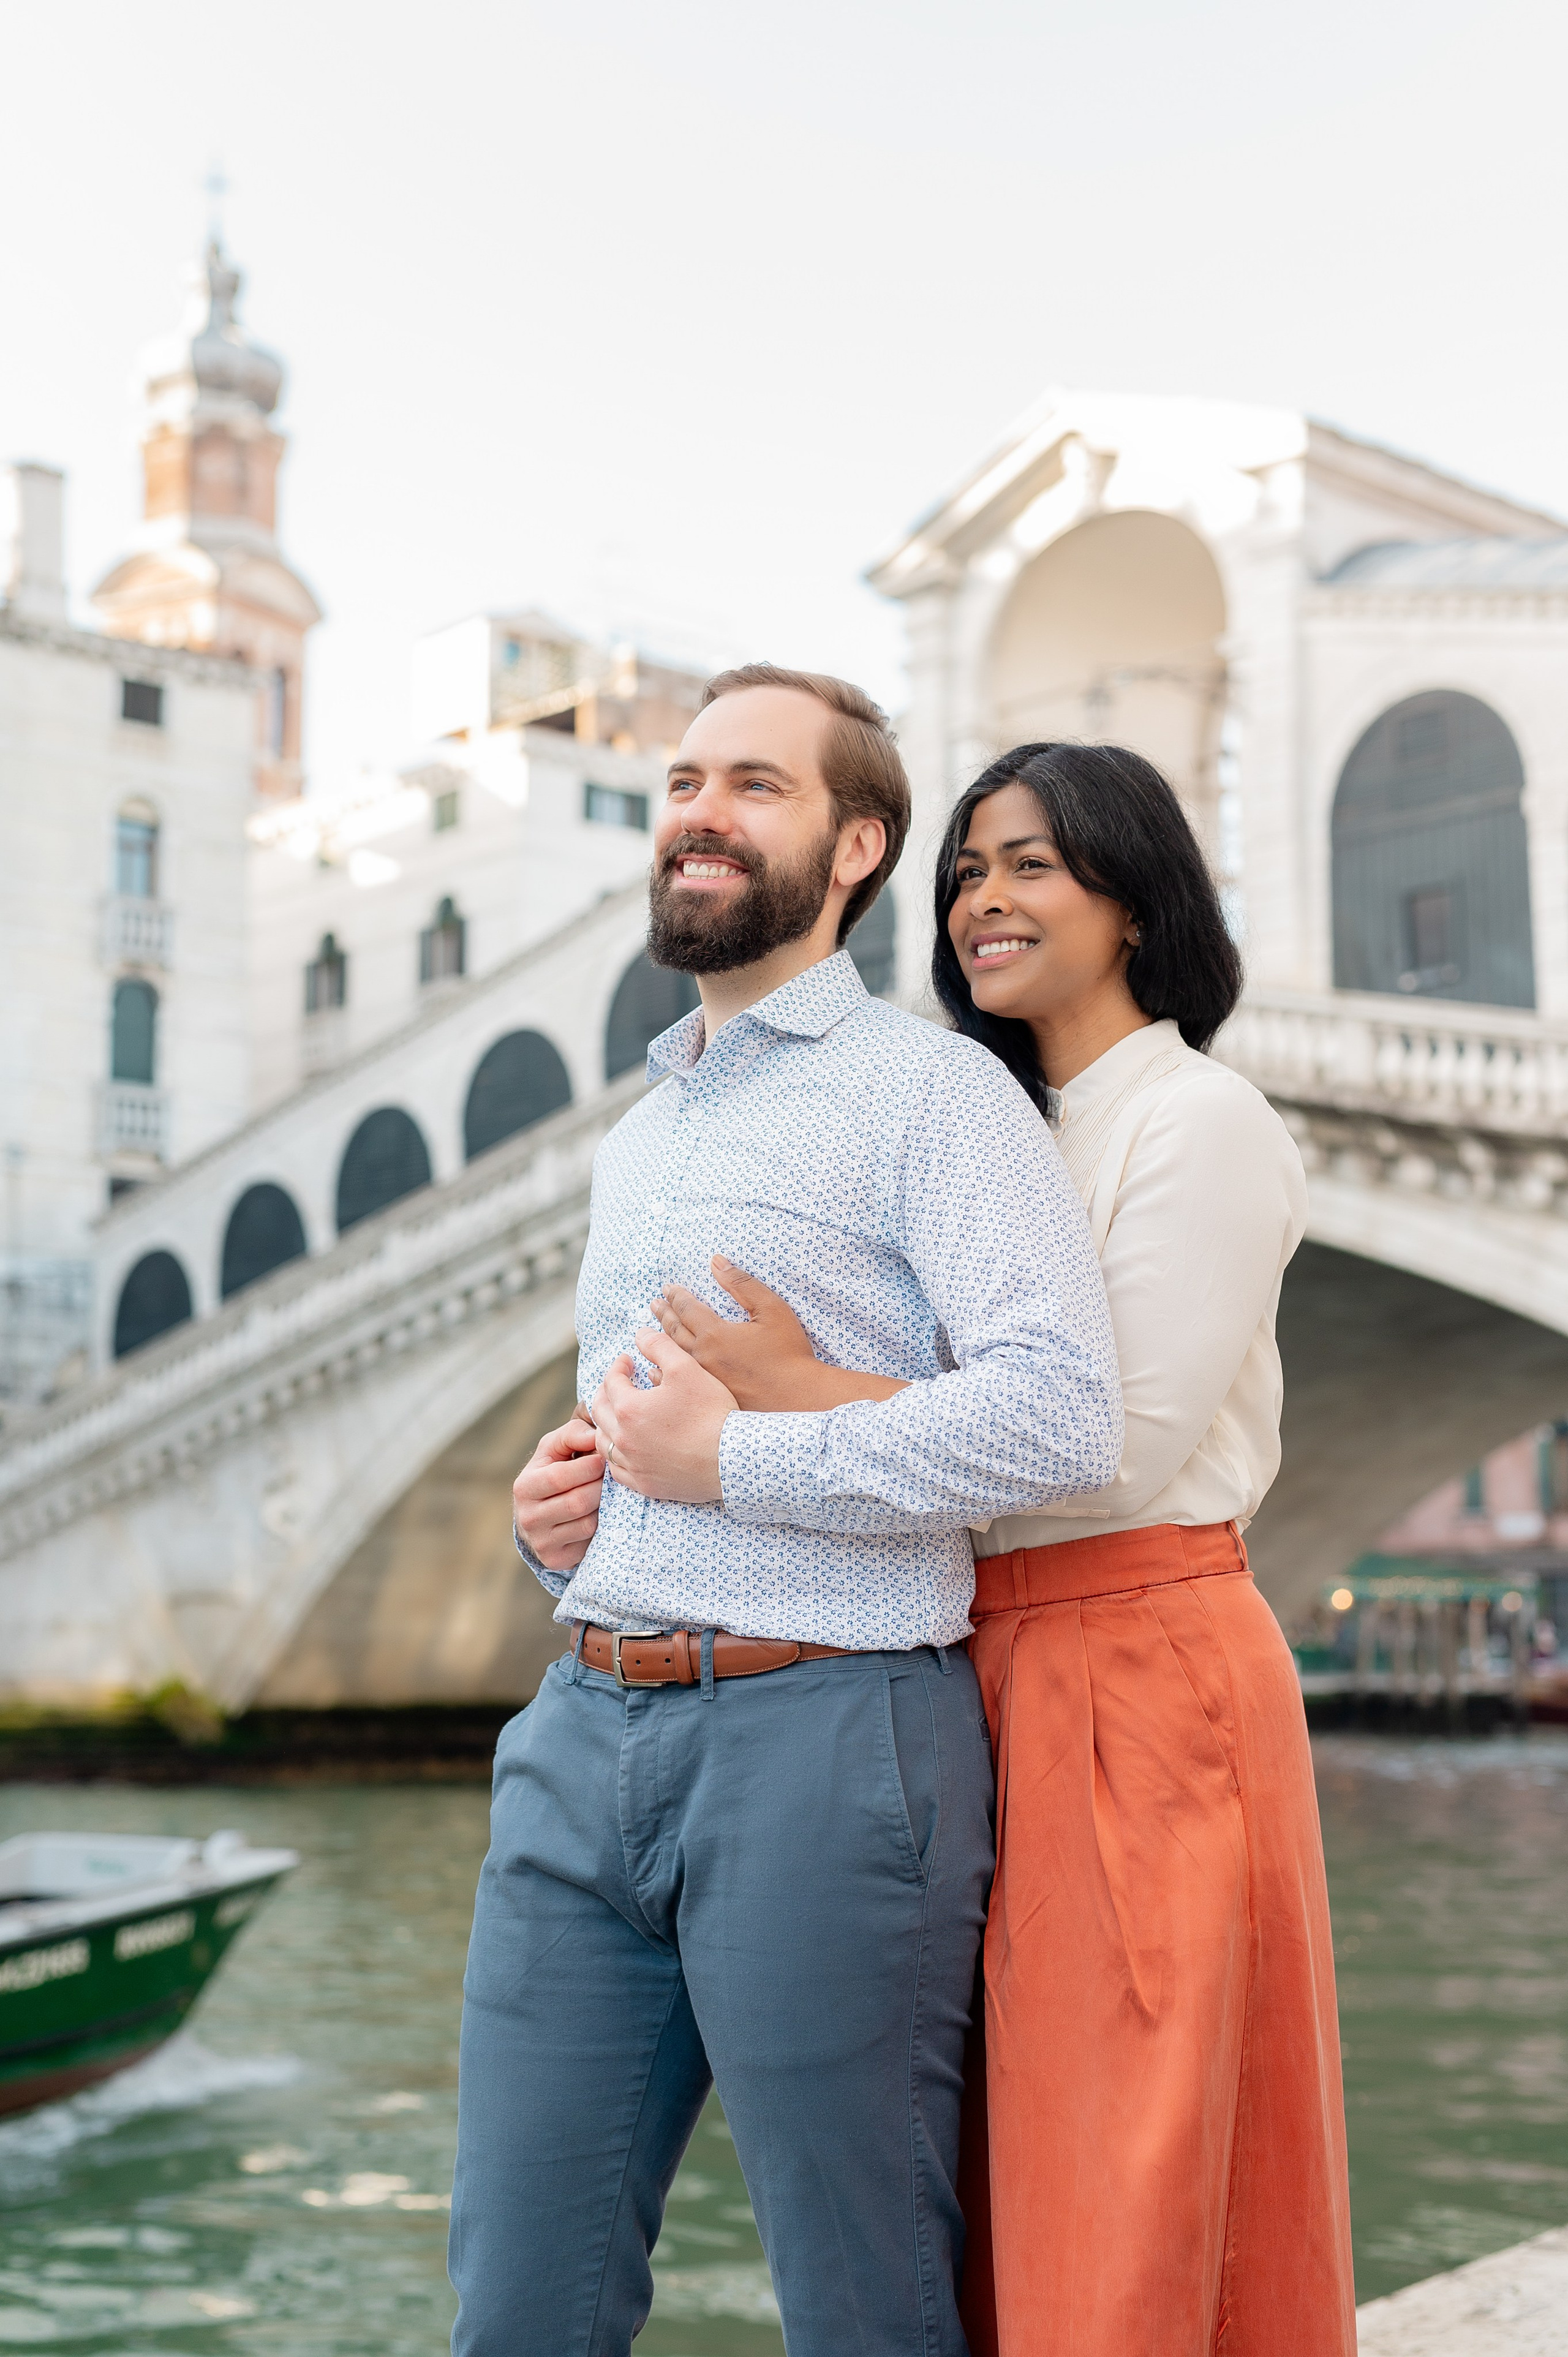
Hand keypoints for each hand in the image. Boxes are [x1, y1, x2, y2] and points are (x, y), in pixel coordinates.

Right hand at [512, 1414, 602, 1571]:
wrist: (538, 1516)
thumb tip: (595, 1435)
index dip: (587, 1466)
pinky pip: (590, 1540)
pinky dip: (601, 1525)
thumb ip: (572, 1434)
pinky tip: (600, 1513)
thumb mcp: (554, 1449)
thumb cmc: (552, 1472)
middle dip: (600, 1486)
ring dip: (604, 1506)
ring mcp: (542, 1542)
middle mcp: (528, 1518)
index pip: (560, 1477)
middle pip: (577, 1502)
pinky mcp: (557, 1559)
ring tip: (606, 1492)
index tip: (603, 1458)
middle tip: (612, 1475)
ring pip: (587, 1523)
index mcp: (525, 1487)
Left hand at [591, 1327, 736, 1501]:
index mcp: (628, 1409)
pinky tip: (627, 1447)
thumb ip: (659, 1346)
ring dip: (606, 1424)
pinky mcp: (644, 1485)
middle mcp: (623, 1439)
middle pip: (599, 1411)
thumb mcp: (686, 1368)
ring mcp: (632, 1465)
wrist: (731, 1459)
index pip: (611, 1381)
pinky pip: (617, 1470)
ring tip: (619, 1414)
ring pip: (603, 1442)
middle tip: (619, 1384)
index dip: (618, 1366)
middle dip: (607, 1392)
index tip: (628, 1361)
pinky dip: (616, 1455)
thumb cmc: (710, 1412)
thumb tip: (639, 1335)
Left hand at [649, 1256, 911, 1412]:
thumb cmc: (789, 1353)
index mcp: (715, 1334)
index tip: (668, 1288)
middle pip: (674, 1331)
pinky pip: (675, 1384)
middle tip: (655, 1304)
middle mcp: (703, 1357)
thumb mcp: (771, 1310)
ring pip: (672, 1357)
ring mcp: (703, 1381)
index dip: (676, 1295)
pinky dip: (661, 1373)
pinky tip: (654, 1371)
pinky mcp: (708, 1400)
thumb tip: (717, 1262)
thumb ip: (742, 1284)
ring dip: (660, 1340)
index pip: (687, 1308)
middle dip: (664, 1314)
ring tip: (651, 1332)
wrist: (800, 1399)